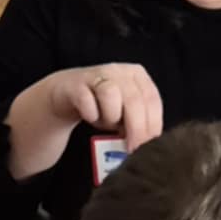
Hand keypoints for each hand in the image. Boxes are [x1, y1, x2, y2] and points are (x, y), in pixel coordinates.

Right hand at [6, 62, 162, 178]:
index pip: (152, 100)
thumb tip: (151, 146)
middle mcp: (120, 71)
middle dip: (135, 128)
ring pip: (111, 95)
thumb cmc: (102, 106)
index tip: (148, 146)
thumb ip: (140, 123)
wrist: (68, 95)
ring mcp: (97, 74)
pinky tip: (91, 117)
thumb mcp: (126, 114)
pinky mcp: (77, 84)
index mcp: (138, 76)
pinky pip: (87, 101)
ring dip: (110, 116)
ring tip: (106, 123)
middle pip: (134, 100)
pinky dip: (91, 114)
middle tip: (131, 148)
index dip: (152, 126)